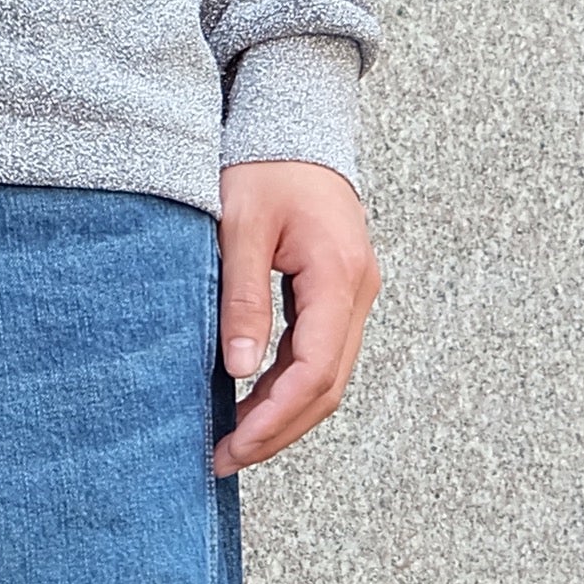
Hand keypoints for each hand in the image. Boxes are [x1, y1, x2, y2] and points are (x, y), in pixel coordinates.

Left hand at [212, 160, 378, 476]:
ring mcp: (354, 293)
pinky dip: (289, 387)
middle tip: (225, 459)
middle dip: (279, 430)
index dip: (273, 419)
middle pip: (328, 386)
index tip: (231, 446)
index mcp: (338, 275)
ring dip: (285, 415)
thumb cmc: (263, 166)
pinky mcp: (339, 294)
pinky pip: (321, 355)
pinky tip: (252, 404)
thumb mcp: (239, 228)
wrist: (295, 124)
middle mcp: (358, 290)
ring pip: (329, 377)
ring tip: (234, 442)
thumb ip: (242, 299)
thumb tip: (240, 371)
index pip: (314, 371)